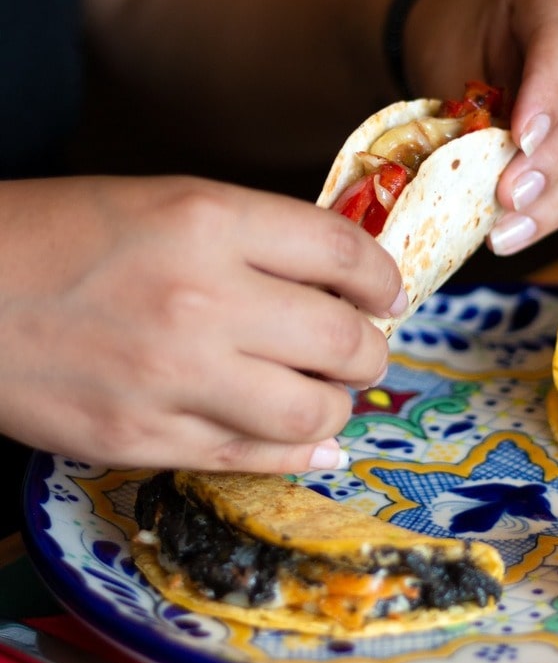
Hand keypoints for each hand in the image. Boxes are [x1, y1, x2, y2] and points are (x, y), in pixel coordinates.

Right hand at [0, 176, 404, 472]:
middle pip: (344, 339)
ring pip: (315, 412)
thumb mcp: (168, 204)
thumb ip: (257, 240)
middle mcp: (201, 298)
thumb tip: (341, 282)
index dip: (383, 277)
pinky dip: (301, 452)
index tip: (387, 292)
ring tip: (327, 391)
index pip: (343, 252)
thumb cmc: (64, 236)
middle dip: (371, 348)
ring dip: (340, 404)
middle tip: (363, 347)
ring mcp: (173, 378)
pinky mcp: (143, 439)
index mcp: (208, 220)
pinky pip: (256, 457)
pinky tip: (312, 441)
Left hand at [403, 0, 557, 253]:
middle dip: (556, 158)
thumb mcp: (451, 58)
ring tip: (510, 232)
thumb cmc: (455, 43)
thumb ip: (470, 108)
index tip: (520, 139)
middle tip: (510, 199)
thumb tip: (469, 183)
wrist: (464, 38)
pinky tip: (522, 229)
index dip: (548, 93)